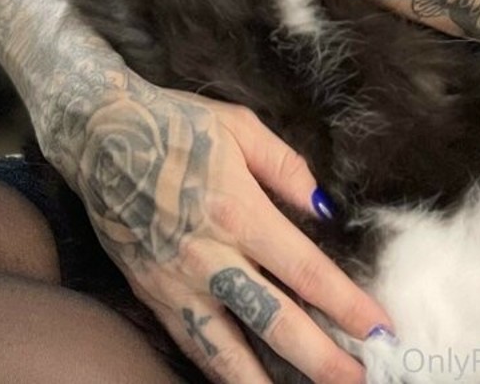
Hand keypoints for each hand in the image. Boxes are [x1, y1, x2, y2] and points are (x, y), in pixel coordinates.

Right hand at [51, 81, 389, 383]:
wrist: (101, 134)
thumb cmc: (174, 123)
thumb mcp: (240, 125)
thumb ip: (287, 167)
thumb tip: (325, 208)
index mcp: (237, 209)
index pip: (304, 270)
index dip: (345, 304)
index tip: (378, 326)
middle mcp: (208, 255)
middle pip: (275, 322)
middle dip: (322, 359)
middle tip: (359, 379)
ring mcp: (177, 282)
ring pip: (229, 352)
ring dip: (270, 383)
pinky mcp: (152, 295)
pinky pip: (193, 345)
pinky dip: (223, 373)